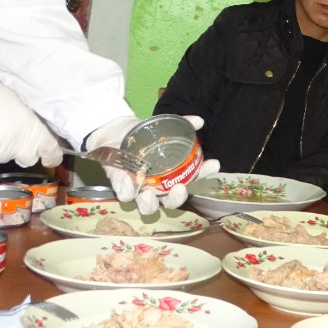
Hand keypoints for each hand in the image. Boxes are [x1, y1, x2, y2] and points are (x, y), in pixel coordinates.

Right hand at [0, 63, 61, 169]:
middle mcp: (16, 144)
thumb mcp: (16, 103)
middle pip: (27, 158)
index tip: (50, 158)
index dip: (51, 156)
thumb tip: (31, 135)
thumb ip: (26, 123)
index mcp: (29, 127)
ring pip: (3, 158)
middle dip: (22, 151)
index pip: (49, 150)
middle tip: (8, 136)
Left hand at [86, 115, 217, 214]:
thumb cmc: (141, 135)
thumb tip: (199, 120)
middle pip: (170, 201)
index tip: (213, 163)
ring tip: (150, 195)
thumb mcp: (161, 128)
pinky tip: (128, 181)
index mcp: (170, 174)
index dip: (204, 173)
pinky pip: (125, 195)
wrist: (114, 133)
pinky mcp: (120, 187)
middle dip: (177, 198)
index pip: (191, 177)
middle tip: (180, 189)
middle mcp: (156, 186)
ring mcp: (138, 189)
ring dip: (150, 204)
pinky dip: (127, 191)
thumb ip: (180, 124)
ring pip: (147, 207)